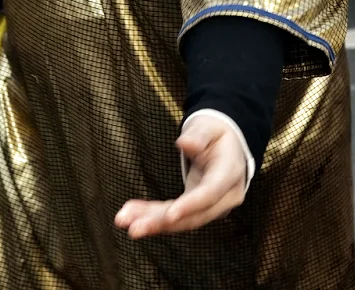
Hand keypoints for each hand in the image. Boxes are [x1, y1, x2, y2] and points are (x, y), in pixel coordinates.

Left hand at [114, 116, 248, 237]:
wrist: (227, 146)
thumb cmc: (216, 134)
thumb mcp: (210, 127)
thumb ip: (199, 135)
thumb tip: (184, 143)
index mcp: (229, 173)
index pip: (210, 193)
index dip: (190, 205)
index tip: (170, 215)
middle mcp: (224, 196)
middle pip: (194, 215)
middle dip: (162, 222)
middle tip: (134, 227)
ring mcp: (211, 206)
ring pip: (182, 221)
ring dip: (152, 222)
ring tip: (124, 220)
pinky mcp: (196, 209)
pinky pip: (175, 216)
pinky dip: (153, 217)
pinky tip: (132, 216)